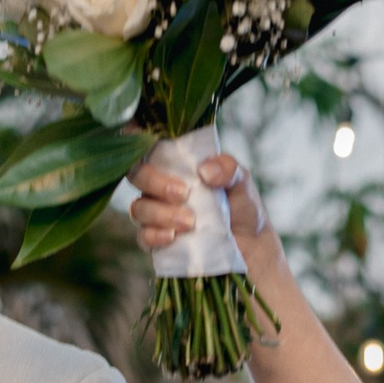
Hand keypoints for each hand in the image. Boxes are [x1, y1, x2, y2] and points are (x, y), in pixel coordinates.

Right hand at [128, 153, 275, 264]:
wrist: (250, 246)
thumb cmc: (241, 206)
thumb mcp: (241, 181)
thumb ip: (227, 168)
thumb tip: (204, 170)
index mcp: (175, 163)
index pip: (145, 145)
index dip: (133, 137)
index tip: (148, 141)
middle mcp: (159, 186)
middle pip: (136, 174)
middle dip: (155, 183)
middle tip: (184, 194)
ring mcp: (155, 214)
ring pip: (138, 208)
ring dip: (161, 213)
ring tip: (190, 222)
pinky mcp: (157, 241)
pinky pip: (143, 237)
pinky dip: (154, 235)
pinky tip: (172, 237)